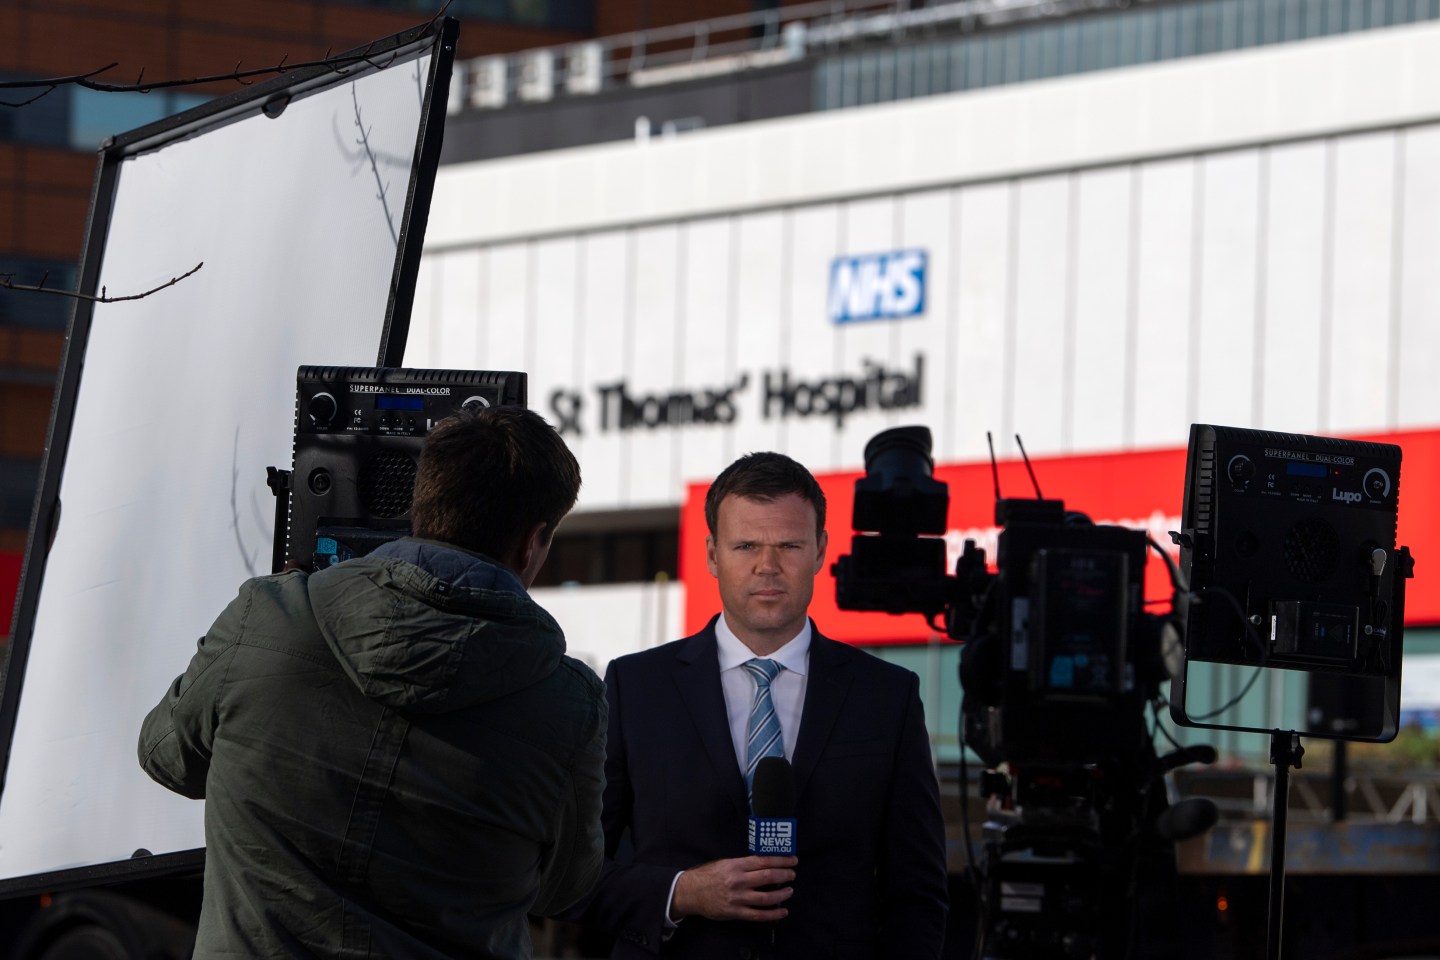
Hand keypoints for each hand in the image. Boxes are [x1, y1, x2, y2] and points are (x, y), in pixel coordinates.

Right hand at [670, 855, 796, 922]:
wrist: (691, 892)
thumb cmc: (708, 875)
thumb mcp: (725, 863)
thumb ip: (743, 864)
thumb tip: (764, 863)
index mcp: (736, 866)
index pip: (764, 861)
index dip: (781, 860)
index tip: (792, 860)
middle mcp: (738, 881)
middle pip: (768, 877)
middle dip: (784, 875)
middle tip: (792, 874)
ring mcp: (737, 898)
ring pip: (766, 897)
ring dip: (782, 894)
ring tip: (789, 891)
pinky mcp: (735, 912)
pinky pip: (758, 915)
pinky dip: (773, 914)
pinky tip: (782, 911)